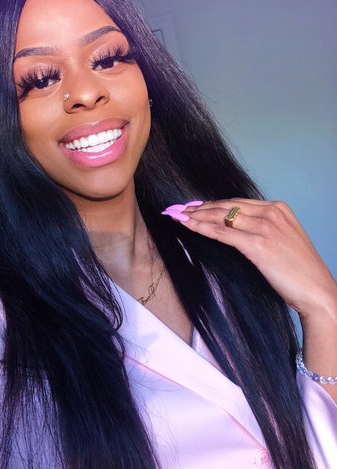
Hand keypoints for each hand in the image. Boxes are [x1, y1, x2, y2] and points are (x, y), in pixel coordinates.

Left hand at [165, 199, 336, 318]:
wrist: (316, 291)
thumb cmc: (300, 271)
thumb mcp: (283, 239)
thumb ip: (263, 228)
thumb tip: (235, 227)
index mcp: (278, 208)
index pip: (237, 202)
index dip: (213, 204)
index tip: (195, 205)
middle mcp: (271, 213)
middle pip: (226, 206)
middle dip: (199, 207)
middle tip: (179, 208)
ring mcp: (264, 227)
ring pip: (221, 217)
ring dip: (195, 216)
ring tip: (177, 216)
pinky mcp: (257, 244)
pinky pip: (222, 233)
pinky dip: (202, 228)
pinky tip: (188, 226)